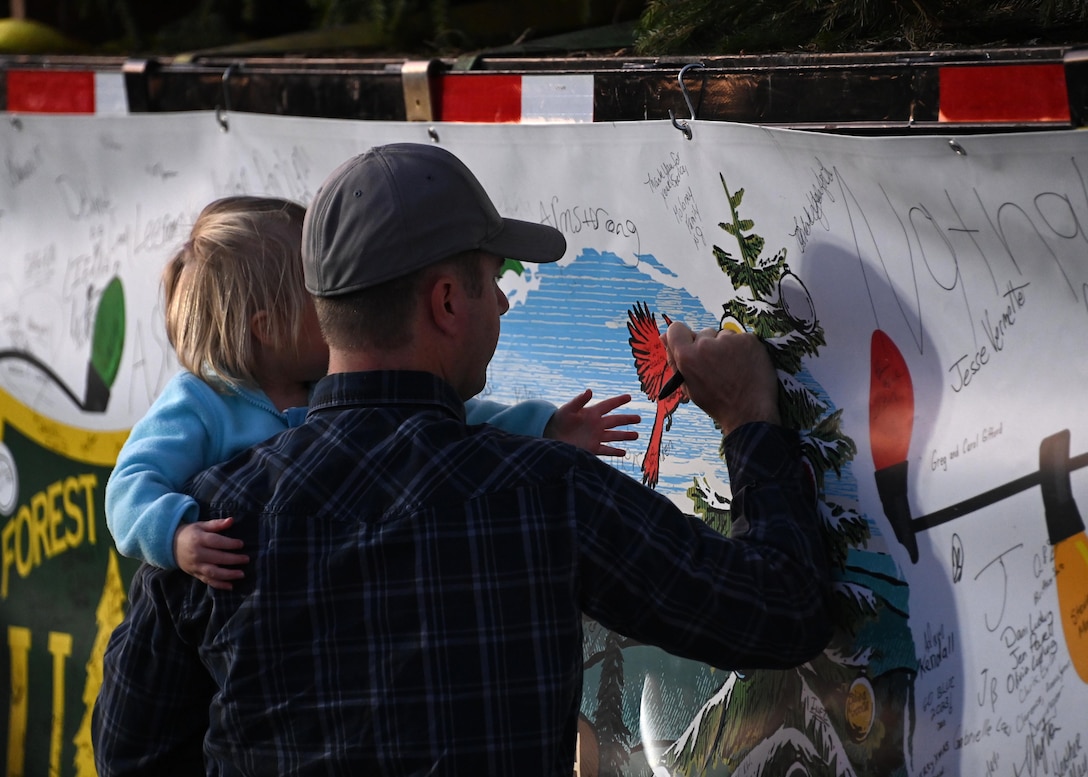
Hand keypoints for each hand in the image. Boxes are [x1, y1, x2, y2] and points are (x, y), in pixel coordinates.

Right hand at [174, 517, 248, 590]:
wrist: (170, 546)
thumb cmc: (190, 534)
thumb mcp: (201, 525)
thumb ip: (216, 524)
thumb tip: (231, 520)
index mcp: (198, 539)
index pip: (216, 542)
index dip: (230, 543)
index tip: (241, 544)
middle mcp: (197, 554)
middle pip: (217, 558)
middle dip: (233, 560)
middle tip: (246, 559)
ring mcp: (196, 566)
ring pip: (213, 572)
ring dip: (228, 575)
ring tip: (241, 574)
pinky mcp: (195, 574)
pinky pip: (208, 581)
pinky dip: (219, 585)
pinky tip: (230, 586)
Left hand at [545, 389, 640, 455]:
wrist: (551, 436)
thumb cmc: (558, 420)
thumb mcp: (568, 409)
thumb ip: (579, 400)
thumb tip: (589, 390)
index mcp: (592, 413)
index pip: (608, 405)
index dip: (618, 401)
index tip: (629, 397)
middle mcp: (596, 424)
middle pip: (615, 421)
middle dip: (627, 419)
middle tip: (638, 418)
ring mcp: (595, 437)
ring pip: (614, 436)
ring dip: (625, 436)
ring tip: (636, 435)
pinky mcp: (592, 448)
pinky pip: (606, 450)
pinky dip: (614, 451)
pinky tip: (623, 452)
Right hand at [663, 322, 779, 435]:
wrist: (749, 413)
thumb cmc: (716, 402)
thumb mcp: (688, 385)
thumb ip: (674, 360)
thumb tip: (663, 336)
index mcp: (687, 357)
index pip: (676, 329)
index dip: (682, 337)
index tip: (690, 344)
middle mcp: (706, 345)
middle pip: (703, 333)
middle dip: (708, 345)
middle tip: (717, 366)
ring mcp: (729, 340)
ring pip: (723, 335)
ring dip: (726, 346)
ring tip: (733, 368)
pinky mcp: (748, 340)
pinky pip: (741, 338)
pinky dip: (743, 348)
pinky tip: (745, 365)